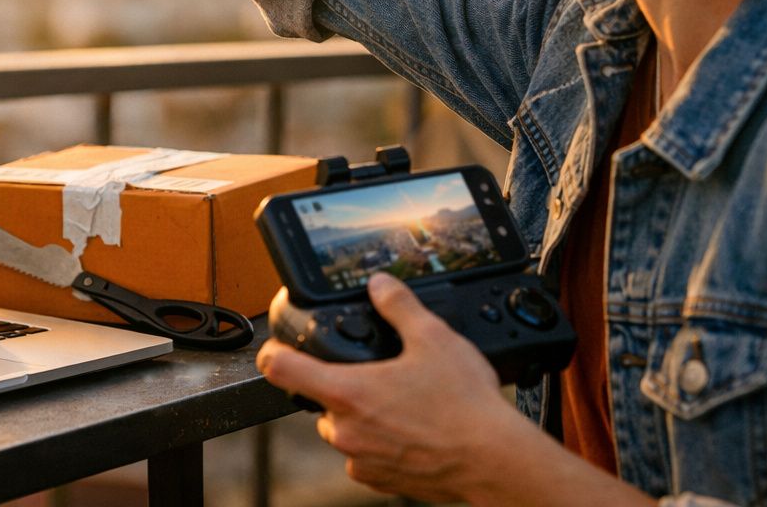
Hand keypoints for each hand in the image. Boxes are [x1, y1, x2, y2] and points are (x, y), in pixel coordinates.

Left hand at [256, 273, 522, 502]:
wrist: (494, 461)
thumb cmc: (464, 405)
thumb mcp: (433, 337)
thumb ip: (398, 306)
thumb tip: (380, 285)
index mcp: (346, 391)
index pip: (281, 368)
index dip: (273, 351)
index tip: (276, 347)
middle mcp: (345, 430)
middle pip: (320, 398)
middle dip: (344, 386)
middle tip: (381, 375)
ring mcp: (360, 460)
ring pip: (345, 429)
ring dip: (363, 416)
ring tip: (405, 404)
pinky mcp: (381, 481)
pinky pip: (366, 457)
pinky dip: (381, 443)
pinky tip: (413, 430)